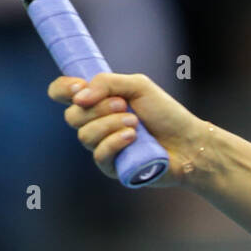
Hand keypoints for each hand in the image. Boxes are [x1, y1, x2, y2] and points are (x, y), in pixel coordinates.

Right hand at [47, 72, 207, 185]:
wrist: (188, 142)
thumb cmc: (165, 113)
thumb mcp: (139, 86)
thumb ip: (107, 82)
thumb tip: (79, 98)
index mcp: (99, 101)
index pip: (63, 93)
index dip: (63, 89)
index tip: (78, 88)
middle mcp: (96, 123)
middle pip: (72, 116)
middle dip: (99, 108)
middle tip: (125, 105)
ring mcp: (101, 146)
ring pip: (84, 135)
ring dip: (111, 125)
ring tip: (136, 124)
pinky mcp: (110, 167)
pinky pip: (98, 155)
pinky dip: (115, 142)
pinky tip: (133, 139)